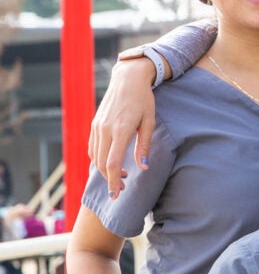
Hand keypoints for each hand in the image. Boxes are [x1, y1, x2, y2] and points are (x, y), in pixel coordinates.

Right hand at [88, 59, 156, 197]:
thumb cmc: (144, 99)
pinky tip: (110, 163)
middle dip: (110, 180)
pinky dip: (99, 159)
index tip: (117, 195)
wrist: (128, 78)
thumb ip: (144, 146)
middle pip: (102, 164)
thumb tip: (143, 167)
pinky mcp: (95, 124)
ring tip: (120, 177)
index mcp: (121, 130)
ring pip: (96, 157)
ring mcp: (97, 126)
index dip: (114, 181)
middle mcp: (105, 129)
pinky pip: (93, 147)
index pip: (113, 163)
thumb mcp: (149, 121)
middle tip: (121, 190)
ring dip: (105, 171)